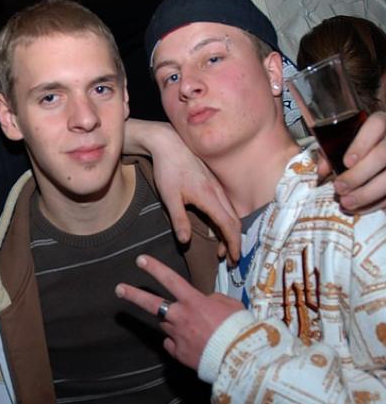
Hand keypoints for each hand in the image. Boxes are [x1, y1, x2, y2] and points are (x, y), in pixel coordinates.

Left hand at [115, 254, 242, 369]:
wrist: (240, 359)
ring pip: (166, 324)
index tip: (141, 260)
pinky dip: (178, 342)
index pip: (170, 280)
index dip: (155, 269)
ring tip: (193, 329)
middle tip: (119, 289)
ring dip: (172, 323)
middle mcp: (181, 317)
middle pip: (152, 304)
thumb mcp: (230, 305)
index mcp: (194, 302)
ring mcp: (177, 336)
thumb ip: (213, 299)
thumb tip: (205, 300)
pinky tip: (193, 345)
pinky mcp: (178, 353)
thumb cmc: (239, 329)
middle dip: (133, 295)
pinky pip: (172, 344)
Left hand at [124, 119, 240, 260]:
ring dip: (229, 233)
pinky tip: (215, 227)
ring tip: (221, 249)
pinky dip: (225, 221)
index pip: (229, 225)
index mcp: (210, 197)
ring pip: (231, 214)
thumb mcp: (169, 197)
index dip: (233, 244)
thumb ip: (179, 220)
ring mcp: (217, 187)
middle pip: (235, 221)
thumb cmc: (167, 170)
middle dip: (234, 242)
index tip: (234, 259)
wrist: (168, 143)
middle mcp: (218, 192)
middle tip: (230, 260)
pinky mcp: (212, 184)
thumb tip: (186, 242)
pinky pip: (225, 206)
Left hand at [320, 111, 385, 211]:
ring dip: (369, 193)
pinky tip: (363, 208)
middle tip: (339, 188)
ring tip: (347, 203)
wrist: (381, 153)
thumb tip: (321, 171)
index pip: (376, 125)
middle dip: (359, 174)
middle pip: (383, 154)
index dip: (361, 144)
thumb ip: (332, 152)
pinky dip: (380, 203)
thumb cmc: (359, 147)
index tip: (346, 162)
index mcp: (382, 123)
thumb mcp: (347, 142)